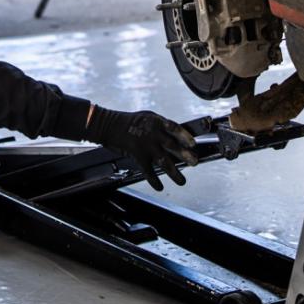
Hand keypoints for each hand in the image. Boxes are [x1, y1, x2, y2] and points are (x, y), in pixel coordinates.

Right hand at [82, 106, 197, 190]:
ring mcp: (145, 146)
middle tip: (194, 162)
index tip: (193, 144)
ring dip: (174, 173)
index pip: (175, 128)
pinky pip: (148, 171)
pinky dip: (154, 180)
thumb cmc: (130, 121)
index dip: (185, 136)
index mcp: (157, 122)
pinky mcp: (138, 156)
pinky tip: (160, 187)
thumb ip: (162, 126)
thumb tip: (177, 136)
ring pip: (164, 161)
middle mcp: (153, 134)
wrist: (109, 125)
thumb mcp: (148, 117)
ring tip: (182, 181)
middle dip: (185, 155)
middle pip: (172, 146)